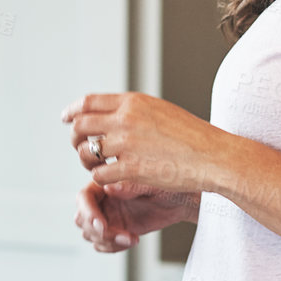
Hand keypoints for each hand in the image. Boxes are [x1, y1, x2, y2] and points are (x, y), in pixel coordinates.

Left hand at [61, 93, 228, 194]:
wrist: (213, 156)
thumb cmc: (193, 136)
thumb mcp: (161, 111)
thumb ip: (134, 111)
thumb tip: (108, 115)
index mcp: (133, 102)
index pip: (88, 102)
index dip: (73, 111)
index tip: (66, 118)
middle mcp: (125, 120)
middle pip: (81, 126)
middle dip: (75, 137)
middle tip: (79, 146)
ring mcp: (126, 145)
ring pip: (86, 152)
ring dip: (86, 160)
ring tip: (96, 165)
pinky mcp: (131, 169)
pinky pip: (100, 175)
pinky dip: (102, 178)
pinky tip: (112, 178)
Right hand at [75, 179, 198, 253]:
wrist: (181, 200)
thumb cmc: (167, 184)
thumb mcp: (151, 183)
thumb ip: (130, 186)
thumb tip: (109, 188)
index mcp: (106, 182)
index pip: (84, 198)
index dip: (88, 212)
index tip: (102, 225)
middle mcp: (103, 200)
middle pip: (82, 219)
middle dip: (97, 231)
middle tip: (120, 235)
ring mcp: (108, 217)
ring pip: (90, 234)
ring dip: (107, 241)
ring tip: (130, 239)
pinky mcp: (116, 231)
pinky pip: (102, 244)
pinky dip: (112, 247)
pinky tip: (131, 241)